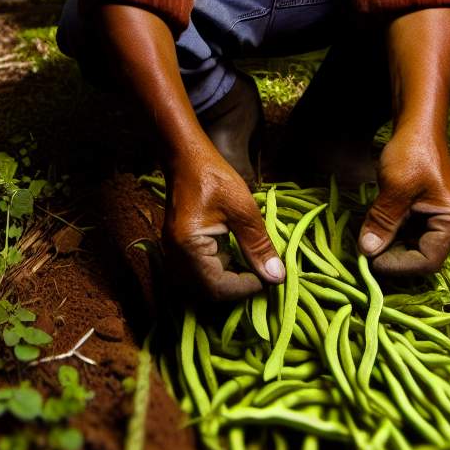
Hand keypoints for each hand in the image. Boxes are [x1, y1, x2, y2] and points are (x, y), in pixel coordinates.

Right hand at [163, 146, 284, 299]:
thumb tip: (276, 276)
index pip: (218, 287)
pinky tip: (236, 258)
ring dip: (228, 281)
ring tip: (251, 268)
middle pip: (208, 291)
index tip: (269, 278)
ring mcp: (173, 253)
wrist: (186, 157)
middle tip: (262, 275)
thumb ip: (258, 246)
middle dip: (238, 287)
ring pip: (203, 285)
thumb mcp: (243, 209)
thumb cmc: (213, 177)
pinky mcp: (179, 249)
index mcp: (188, 247)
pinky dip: (219, 271)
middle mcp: (175, 256)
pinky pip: (199, 272)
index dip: (246, 288)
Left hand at [359, 129, 449, 276]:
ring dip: (386, 247)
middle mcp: (448, 227)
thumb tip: (368, 251)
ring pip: (408, 249)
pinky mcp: (420, 216)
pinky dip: (387, 235)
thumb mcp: (396, 187)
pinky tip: (370, 230)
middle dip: (390, 257)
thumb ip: (383, 221)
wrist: (416, 126)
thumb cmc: (413, 152)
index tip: (370, 260)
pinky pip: (404, 235)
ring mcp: (434, 222)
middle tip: (362, 252)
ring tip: (363, 240)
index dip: (398, 265)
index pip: (427, 261)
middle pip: (418, 258)